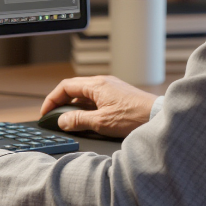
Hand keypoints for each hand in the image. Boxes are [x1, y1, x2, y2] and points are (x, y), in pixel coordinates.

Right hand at [40, 75, 156, 138]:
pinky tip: (87, 120)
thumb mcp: (101, 122)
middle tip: (54, 117)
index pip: (65, 87)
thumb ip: (78, 121)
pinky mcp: (118, 96)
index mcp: (96, 85)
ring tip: (69, 121)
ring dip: (74, 106)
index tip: (46, 112)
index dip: (52, 100)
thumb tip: (62, 121)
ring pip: (84, 94)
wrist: (159, 117)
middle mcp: (103, 82)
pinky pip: (95, 98)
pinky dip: (86, 107)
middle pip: (73, 89)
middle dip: (61, 102)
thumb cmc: (134, 117)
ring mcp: (111, 88)